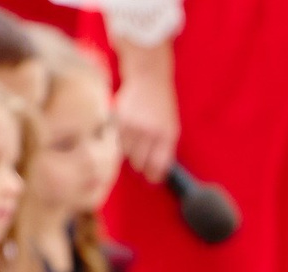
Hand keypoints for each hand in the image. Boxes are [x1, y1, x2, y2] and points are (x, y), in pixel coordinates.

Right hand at [113, 62, 179, 180]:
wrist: (149, 78)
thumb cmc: (161, 106)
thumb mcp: (171, 127)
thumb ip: (165, 149)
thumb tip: (156, 172)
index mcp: (167, 136)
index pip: (159, 165)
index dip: (154, 175)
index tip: (150, 178)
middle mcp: (151, 132)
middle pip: (140, 162)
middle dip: (140, 163)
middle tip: (139, 157)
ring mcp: (134, 125)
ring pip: (126, 153)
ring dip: (128, 151)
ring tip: (133, 140)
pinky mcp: (119, 118)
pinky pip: (116, 140)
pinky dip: (119, 140)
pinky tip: (124, 132)